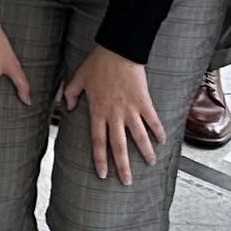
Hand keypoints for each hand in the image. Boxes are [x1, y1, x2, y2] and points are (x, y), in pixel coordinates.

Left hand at [59, 47, 163, 182]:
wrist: (118, 50)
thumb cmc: (97, 63)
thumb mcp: (78, 78)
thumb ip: (71, 95)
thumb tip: (68, 108)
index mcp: (98, 111)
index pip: (98, 141)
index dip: (100, 159)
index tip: (103, 174)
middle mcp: (114, 114)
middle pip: (118, 145)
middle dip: (122, 166)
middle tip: (127, 181)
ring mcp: (130, 109)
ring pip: (138, 136)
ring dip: (144, 152)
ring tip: (150, 163)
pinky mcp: (143, 101)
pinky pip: (152, 120)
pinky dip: (158, 130)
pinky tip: (162, 141)